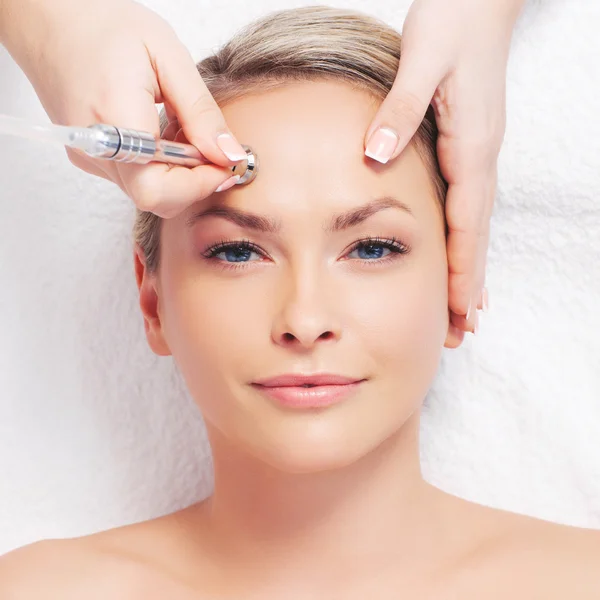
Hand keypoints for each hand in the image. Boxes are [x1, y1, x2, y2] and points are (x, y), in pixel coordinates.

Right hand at [0, 0, 243, 217]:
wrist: (49, 17)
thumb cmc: (104, 25)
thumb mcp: (167, 57)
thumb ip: (200, 112)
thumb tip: (229, 154)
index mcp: (114, 121)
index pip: (158, 188)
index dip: (199, 185)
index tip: (227, 164)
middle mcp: (96, 150)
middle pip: (156, 198)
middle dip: (196, 181)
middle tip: (215, 149)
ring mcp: (91, 158)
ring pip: (150, 191)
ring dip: (181, 173)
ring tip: (185, 128)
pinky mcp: (91, 158)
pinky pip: (137, 178)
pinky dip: (163, 166)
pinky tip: (165, 132)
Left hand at [364, 0, 525, 334]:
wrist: (477, 2)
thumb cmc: (451, 26)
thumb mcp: (421, 59)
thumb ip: (400, 109)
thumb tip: (375, 154)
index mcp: (469, 146)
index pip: (467, 224)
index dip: (462, 270)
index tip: (458, 311)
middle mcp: (479, 159)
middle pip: (476, 238)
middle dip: (469, 286)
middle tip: (463, 331)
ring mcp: (476, 156)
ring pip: (475, 228)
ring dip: (470, 272)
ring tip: (466, 312)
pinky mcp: (467, 149)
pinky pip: (469, 209)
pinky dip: (467, 243)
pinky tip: (463, 259)